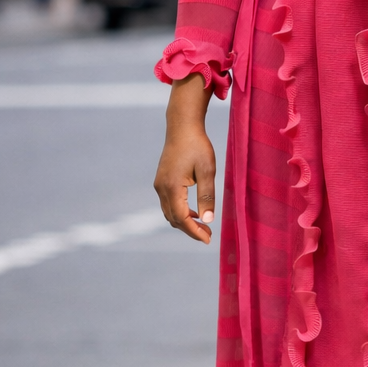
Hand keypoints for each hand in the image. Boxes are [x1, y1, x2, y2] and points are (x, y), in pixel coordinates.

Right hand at [153, 74, 216, 242]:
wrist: (182, 127)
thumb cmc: (197, 146)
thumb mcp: (207, 171)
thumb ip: (207, 196)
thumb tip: (209, 220)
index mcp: (172, 187)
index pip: (182, 218)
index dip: (195, 232)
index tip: (208, 239)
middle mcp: (161, 188)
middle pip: (173, 219)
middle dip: (190, 230)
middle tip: (209, 235)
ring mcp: (159, 185)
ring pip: (169, 213)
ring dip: (184, 222)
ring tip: (203, 226)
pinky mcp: (161, 181)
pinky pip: (168, 204)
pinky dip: (179, 212)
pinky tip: (194, 212)